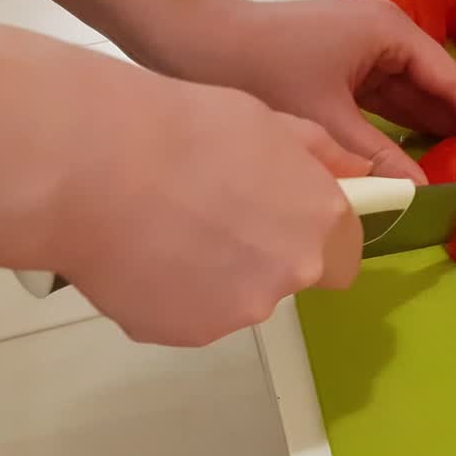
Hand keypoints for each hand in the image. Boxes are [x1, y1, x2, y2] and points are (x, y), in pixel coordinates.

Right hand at [53, 77, 369, 346]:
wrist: (92, 165)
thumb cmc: (181, 129)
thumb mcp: (270, 121)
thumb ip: (323, 158)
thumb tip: (363, 176)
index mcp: (318, 222)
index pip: (344, 253)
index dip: (315, 234)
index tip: (284, 214)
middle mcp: (290, 274)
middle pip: (288, 274)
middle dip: (261, 250)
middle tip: (209, 209)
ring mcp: (238, 310)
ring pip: (237, 296)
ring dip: (213, 271)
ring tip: (162, 224)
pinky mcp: (185, 333)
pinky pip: (186, 313)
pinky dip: (169, 289)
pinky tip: (138, 249)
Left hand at [133, 0, 455, 183]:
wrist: (190, 42)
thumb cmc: (261, 68)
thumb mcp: (325, 119)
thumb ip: (376, 158)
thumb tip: (420, 195)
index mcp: (390, 34)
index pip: (453, 84)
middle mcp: (382, 39)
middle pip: (436, 92)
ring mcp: (358, 55)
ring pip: (409, 102)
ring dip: (433, 135)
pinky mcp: (336, 73)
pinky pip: (381, 107)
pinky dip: (397, 135)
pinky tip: (415, 164)